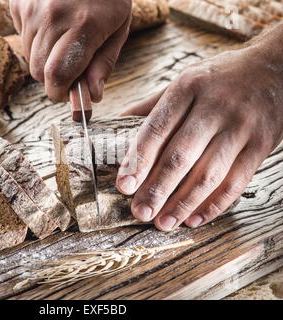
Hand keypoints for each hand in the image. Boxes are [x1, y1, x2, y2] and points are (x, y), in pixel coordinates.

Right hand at [9, 0, 131, 101]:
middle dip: (52, 78)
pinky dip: (35, 39)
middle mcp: (53, 16)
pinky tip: (51, 23)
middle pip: (39, 71)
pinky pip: (22, 36)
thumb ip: (103, 64)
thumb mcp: (118, 28)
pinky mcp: (18, 2)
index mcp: (83, 25)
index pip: (57, 75)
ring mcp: (32, 7)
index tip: (65, 94)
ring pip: (29, 56)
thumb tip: (92, 96)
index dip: (59, 92)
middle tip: (68, 66)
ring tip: (62, 38)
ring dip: (44, 58)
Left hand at [116, 39, 282, 230]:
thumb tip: (116, 124)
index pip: (157, 129)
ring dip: (183, 203)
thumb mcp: (185, 80)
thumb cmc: (220, 78)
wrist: (276, 68)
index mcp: (187, 88)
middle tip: (140, 212)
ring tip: (163, 222)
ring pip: (209, 174)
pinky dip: (214, 205)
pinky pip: (236, 181)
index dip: (138, 160)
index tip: (124, 186)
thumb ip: (151, 106)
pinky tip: (194, 219)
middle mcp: (214, 107)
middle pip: (181, 155)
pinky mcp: (261, 145)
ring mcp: (241, 127)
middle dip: (157, 189)